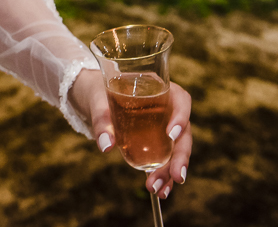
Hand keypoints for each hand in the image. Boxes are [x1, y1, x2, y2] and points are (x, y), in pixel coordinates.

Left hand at [73, 70, 192, 198]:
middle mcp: (168, 108)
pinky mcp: (157, 141)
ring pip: (176, 149)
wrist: (93, 98)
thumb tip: (106, 146)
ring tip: (160, 190)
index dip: (181, 116)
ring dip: (170, 171)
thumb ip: (101, 120)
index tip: (171, 134)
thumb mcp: (97, 102)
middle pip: (183, 132)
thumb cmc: (98, 92)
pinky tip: (159, 190)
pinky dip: (163, 174)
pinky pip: (165, 158)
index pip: (181, 99)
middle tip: (176, 176)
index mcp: (160, 88)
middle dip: (180, 156)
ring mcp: (165, 126)